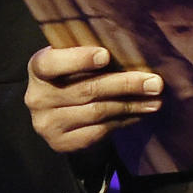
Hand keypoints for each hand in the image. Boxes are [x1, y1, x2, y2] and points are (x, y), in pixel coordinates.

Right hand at [24, 45, 162, 153]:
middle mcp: (37, 97)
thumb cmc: (76, 75)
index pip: (51, 63)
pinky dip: (123, 121)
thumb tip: (135, 49)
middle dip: (125, 84)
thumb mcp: (77, 60)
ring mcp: (46, 123)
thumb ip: (93, 53)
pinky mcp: (60, 143)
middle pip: (86, 89)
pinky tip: (139, 113)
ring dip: (131, 105)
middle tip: (154, 82)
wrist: (64, 113)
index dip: (78, 59)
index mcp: (38, 67)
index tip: (106, 55)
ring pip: (97, 112)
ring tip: (155, 99)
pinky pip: (98, 131)